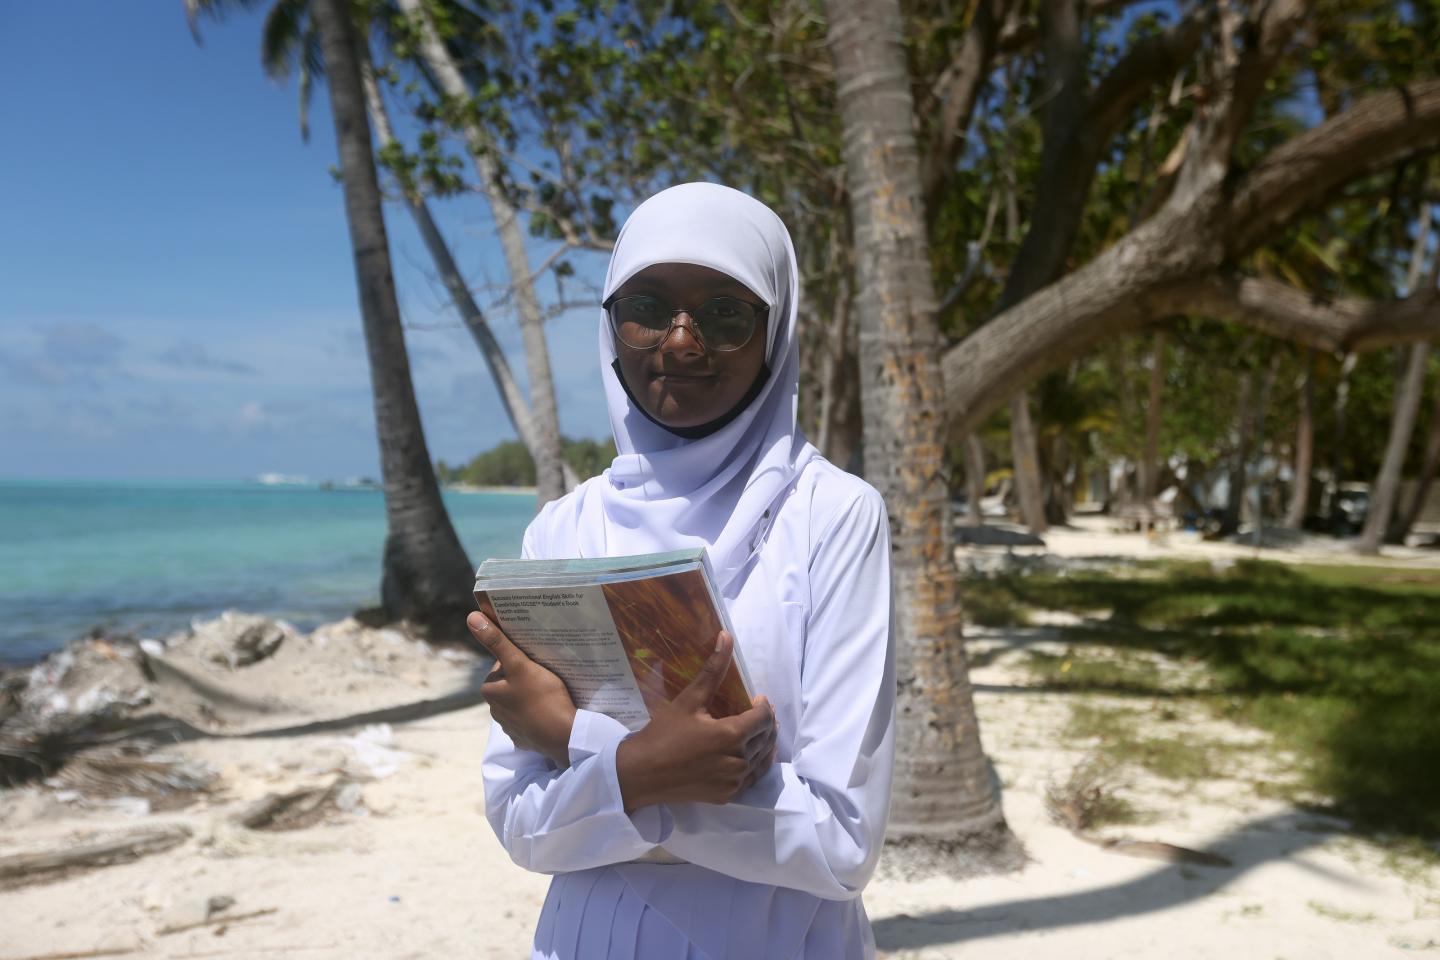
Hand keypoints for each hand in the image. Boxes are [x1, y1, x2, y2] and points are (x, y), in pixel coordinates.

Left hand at [468, 611, 576, 767]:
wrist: (563, 736)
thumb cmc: (542, 697)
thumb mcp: (520, 664)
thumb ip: (497, 642)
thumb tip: (471, 618)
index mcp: (489, 690)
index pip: (503, 664)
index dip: (520, 659)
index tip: (536, 660)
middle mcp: (494, 709)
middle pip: (512, 683)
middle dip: (526, 677)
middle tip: (546, 675)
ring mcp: (510, 726)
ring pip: (521, 701)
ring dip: (532, 696)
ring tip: (550, 693)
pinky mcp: (524, 738)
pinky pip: (531, 719)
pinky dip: (538, 714)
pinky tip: (550, 710)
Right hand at [616, 631, 777, 810]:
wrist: (641, 774)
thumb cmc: (663, 734)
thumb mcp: (689, 700)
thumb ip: (713, 670)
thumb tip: (727, 636)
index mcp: (731, 735)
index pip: (764, 717)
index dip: (764, 705)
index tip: (756, 698)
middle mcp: (738, 761)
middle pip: (767, 737)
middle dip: (766, 722)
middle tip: (758, 712)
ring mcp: (734, 781)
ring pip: (762, 759)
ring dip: (764, 743)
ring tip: (758, 732)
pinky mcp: (727, 795)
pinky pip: (752, 779)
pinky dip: (756, 765)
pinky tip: (751, 756)